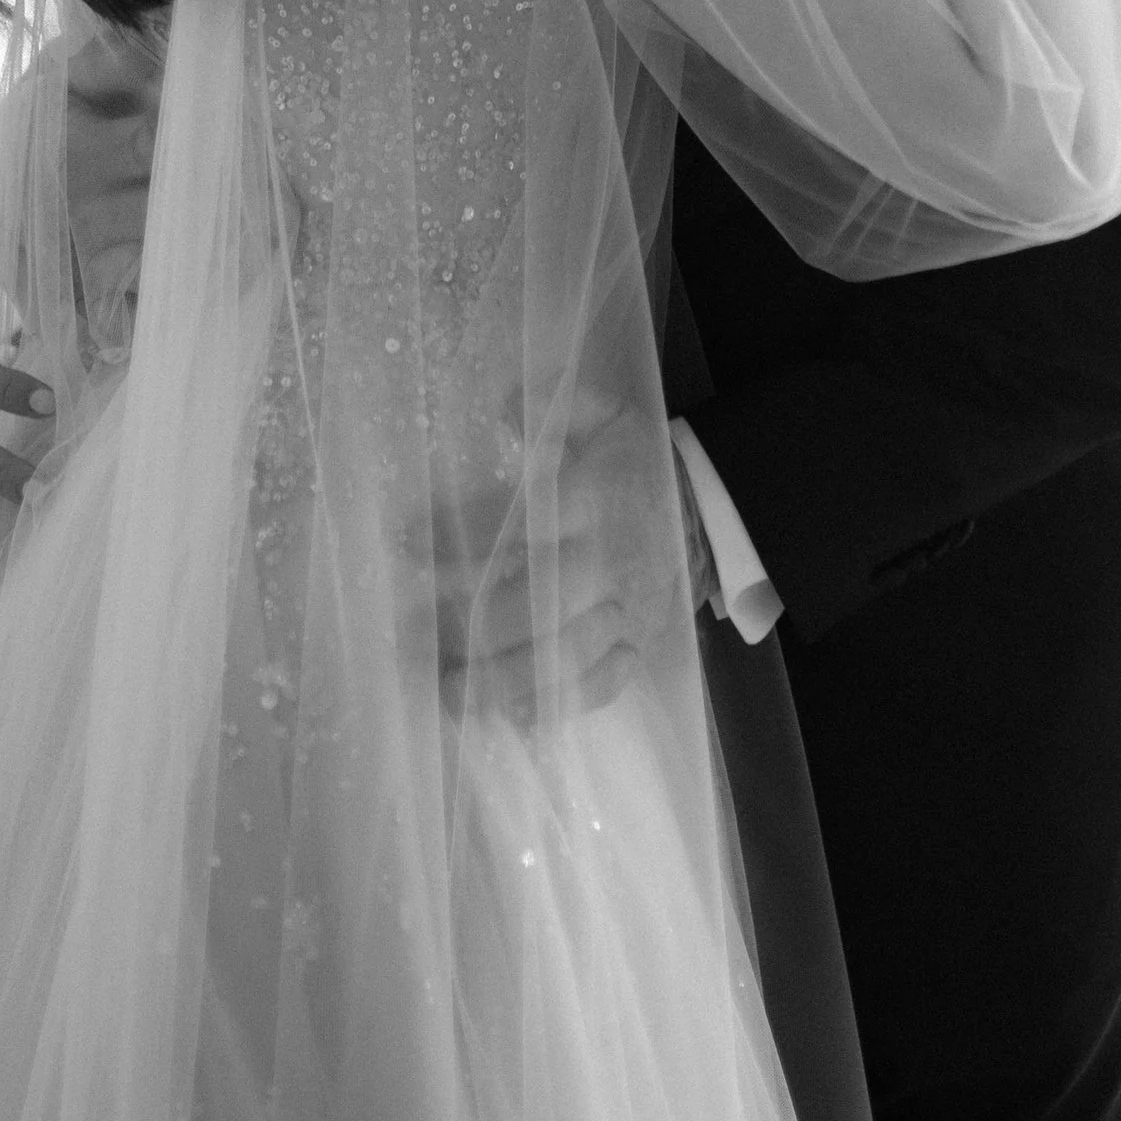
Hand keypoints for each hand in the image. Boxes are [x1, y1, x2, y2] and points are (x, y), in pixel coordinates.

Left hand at [431, 409, 695, 729]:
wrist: (713, 511)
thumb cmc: (642, 463)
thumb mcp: (611, 416)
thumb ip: (561, 408)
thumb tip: (505, 404)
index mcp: (596, 500)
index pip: (524, 524)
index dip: (464, 540)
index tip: (408, 550)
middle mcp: (609, 560)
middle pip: (542, 603)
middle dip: (479, 627)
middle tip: (418, 640)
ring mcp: (627, 610)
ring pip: (568, 655)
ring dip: (509, 679)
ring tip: (452, 693)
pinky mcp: (640, 643)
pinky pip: (604, 684)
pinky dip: (561, 704)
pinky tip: (514, 716)